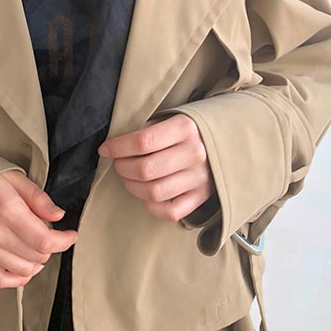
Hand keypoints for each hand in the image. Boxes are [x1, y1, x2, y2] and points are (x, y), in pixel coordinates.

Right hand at [0, 170, 78, 288]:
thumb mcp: (17, 179)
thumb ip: (40, 199)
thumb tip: (59, 216)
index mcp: (8, 210)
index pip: (44, 240)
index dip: (63, 241)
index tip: (71, 235)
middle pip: (37, 256)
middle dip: (50, 246)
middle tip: (45, 229)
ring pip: (24, 270)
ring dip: (37, 261)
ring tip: (35, 243)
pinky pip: (2, 280)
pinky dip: (18, 278)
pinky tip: (26, 265)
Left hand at [97, 113, 216, 221]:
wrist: (225, 140)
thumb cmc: (186, 129)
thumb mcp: (169, 119)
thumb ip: (147, 131)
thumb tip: (116, 148)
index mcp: (184, 128)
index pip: (143, 141)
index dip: (118, 147)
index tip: (105, 149)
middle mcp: (194, 154)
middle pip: (146, 169)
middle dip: (122, 168)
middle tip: (118, 164)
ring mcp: (199, 178)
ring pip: (155, 192)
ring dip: (133, 187)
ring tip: (129, 178)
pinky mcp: (202, 197)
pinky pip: (171, 211)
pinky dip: (152, 207)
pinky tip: (146, 195)